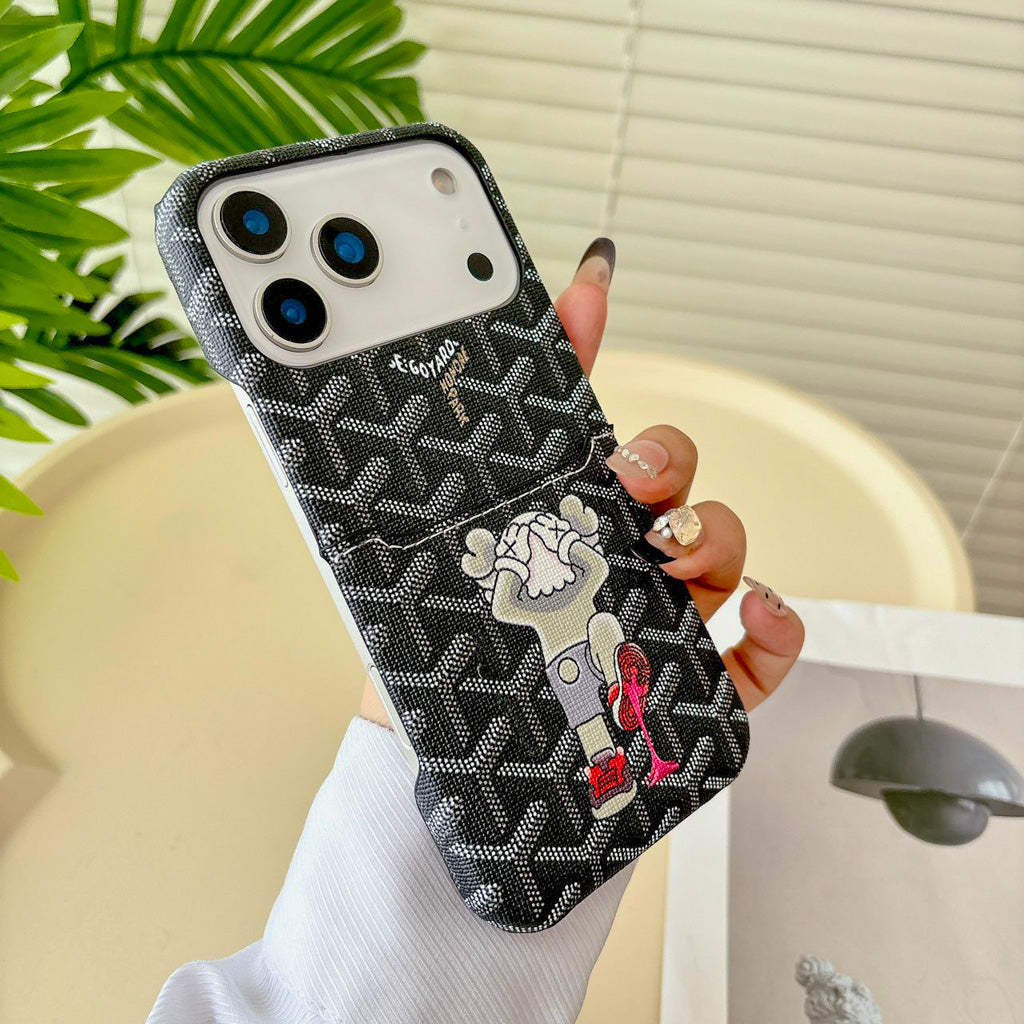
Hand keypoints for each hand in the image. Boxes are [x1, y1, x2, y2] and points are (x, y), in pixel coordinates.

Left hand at [360, 238, 804, 723]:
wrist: (448, 762)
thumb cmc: (449, 652)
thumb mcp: (449, 535)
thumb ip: (480, 446)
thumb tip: (496, 345)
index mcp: (561, 529)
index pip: (602, 444)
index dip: (600, 362)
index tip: (590, 294)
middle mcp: (614, 565)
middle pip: (675, 486)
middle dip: (667, 462)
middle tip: (628, 480)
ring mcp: (659, 621)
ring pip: (721, 554)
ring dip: (714, 538)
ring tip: (670, 561)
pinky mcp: (693, 684)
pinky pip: (763, 650)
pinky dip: (779, 626)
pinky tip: (757, 616)